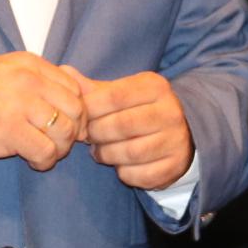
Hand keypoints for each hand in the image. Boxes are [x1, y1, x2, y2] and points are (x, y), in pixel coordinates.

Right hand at [0, 51, 83, 171]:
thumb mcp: (6, 72)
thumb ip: (39, 79)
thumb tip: (76, 95)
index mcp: (30, 64)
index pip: (75, 88)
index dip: (76, 111)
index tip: (66, 125)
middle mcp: (30, 80)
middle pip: (76, 110)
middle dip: (72, 131)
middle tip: (58, 142)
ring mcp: (21, 104)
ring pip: (65, 131)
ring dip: (60, 148)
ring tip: (45, 153)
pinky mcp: (10, 130)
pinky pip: (46, 151)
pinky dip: (45, 161)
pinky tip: (33, 162)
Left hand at [65, 67, 194, 189]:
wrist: (183, 133)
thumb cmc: (141, 110)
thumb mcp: (123, 93)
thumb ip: (94, 88)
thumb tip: (64, 72)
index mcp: (156, 88)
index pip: (114, 97)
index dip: (90, 109)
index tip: (80, 117)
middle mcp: (170, 112)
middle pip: (120, 126)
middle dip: (96, 134)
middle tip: (88, 137)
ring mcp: (175, 141)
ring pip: (129, 152)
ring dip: (107, 155)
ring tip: (100, 151)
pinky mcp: (174, 166)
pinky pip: (139, 174)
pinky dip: (124, 172)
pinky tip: (121, 164)